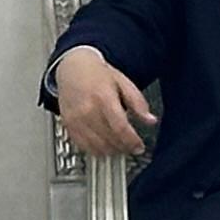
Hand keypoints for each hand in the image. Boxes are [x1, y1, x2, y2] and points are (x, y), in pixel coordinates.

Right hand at [54, 46, 156, 160]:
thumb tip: (150, 120)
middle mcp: (88, 110)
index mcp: (103, 98)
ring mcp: (76, 119)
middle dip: (124, 148)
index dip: (132, 142)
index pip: (120, 128)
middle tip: (132, 148)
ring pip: (96, 146)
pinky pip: (83, 145)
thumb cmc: (97, 74)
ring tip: (120, 148)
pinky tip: (104, 146)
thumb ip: (138, 102)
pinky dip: (95, 150)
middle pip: (109, 139)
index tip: (139, 146)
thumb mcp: (123, 82)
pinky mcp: (68, 124)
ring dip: (111, 151)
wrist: (73, 67)